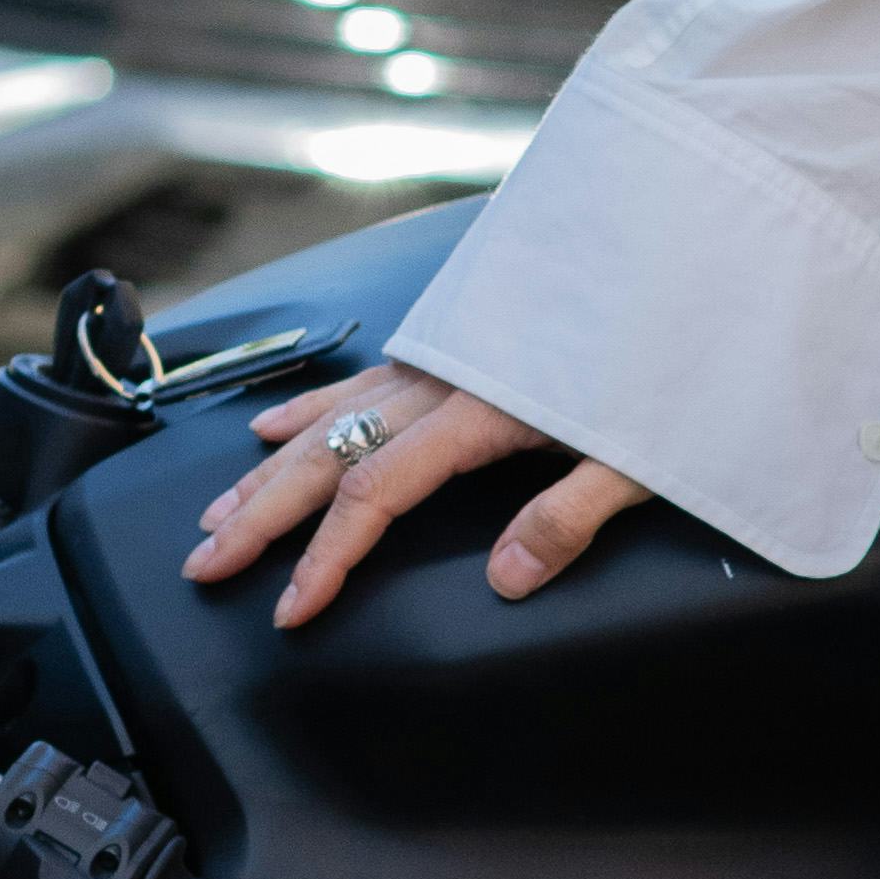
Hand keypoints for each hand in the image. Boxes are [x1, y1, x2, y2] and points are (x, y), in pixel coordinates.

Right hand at [179, 362, 649, 630]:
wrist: (677, 272)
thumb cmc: (664, 368)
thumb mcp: (636, 457)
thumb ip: (569, 516)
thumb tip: (508, 578)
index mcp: (478, 413)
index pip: (376, 495)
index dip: (326, 556)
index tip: (289, 606)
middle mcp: (440, 382)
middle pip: (328, 457)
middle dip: (259, 517)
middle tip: (202, 564)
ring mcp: (434, 361)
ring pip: (328, 419)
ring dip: (266, 471)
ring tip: (216, 516)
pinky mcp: (443, 347)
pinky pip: (357, 380)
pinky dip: (307, 406)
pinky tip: (267, 426)